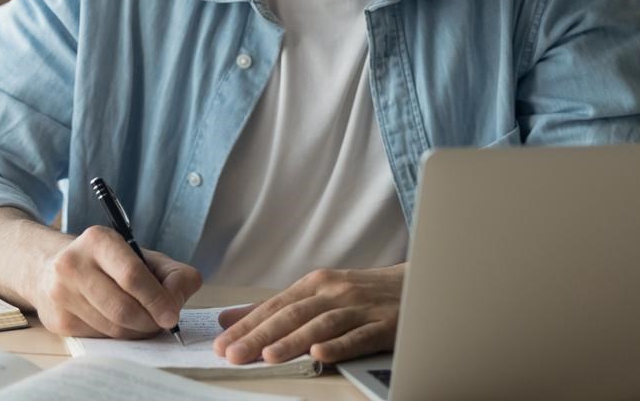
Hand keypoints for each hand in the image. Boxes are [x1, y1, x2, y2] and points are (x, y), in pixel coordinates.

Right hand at [31, 225, 202, 338]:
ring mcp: (61, 294)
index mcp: (98, 240)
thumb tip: (177, 302)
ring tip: (146, 322)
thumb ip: (172, 273)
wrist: (51, 268)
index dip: (156, 299)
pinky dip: (119, 337)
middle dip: (150, 321)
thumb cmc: (109, 263)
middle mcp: (73, 265)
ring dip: (137, 331)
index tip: (172, 316)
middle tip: (162, 323)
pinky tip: (122, 324)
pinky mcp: (59, 321)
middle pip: (122, 308)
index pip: (132, 276)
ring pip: (112, 328)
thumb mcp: (142, 255)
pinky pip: (100, 338)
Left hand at [213, 264, 403, 364]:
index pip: (275, 305)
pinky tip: (320, 354)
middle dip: (259, 335)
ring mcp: (360, 308)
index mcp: (317, 283)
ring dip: (293, 340)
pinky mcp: (384, 325)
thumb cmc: (364, 294)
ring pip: (321, 325)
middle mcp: (335, 292)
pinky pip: (359, 337)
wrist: (419, 285)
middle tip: (233, 353)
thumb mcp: (319, 293)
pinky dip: (338, 345)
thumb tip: (229, 318)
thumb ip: (277, 308)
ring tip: (268, 355)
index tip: (221, 342)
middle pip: (293, 314)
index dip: (246, 324)